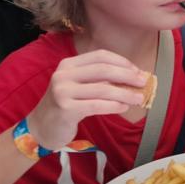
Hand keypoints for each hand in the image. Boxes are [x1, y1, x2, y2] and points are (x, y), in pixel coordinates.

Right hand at [26, 50, 148, 150]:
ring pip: (103, 89)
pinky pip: (97, 105)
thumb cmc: (67, 106)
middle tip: (143, 83)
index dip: (121, 62)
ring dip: (125, 94)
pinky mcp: (65, 108)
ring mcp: (62, 91)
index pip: (100, 56)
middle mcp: (63, 74)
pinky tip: (124, 108)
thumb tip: (133, 77)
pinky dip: (114, 106)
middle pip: (103, 70)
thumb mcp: (80, 87)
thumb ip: (100, 80)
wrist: (41, 128)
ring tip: (139, 99)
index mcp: (68, 64)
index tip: (137, 70)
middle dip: (127, 76)